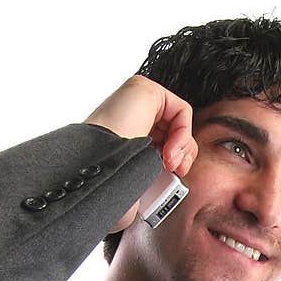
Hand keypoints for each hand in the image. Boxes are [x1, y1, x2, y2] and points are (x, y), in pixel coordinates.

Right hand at [85, 75, 198, 231]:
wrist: (96, 171)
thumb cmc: (107, 185)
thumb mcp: (134, 187)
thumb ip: (151, 182)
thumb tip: (165, 190)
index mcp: (127, 137)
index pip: (164, 145)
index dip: (175, 162)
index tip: (172, 177)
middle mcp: (131, 116)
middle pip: (175, 132)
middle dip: (183, 155)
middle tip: (175, 171)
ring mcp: (137, 101)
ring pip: (180, 122)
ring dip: (183, 148)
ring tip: (170, 164)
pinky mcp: (145, 90)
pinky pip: (181, 111)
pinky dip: (183, 134)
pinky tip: (170, 152)